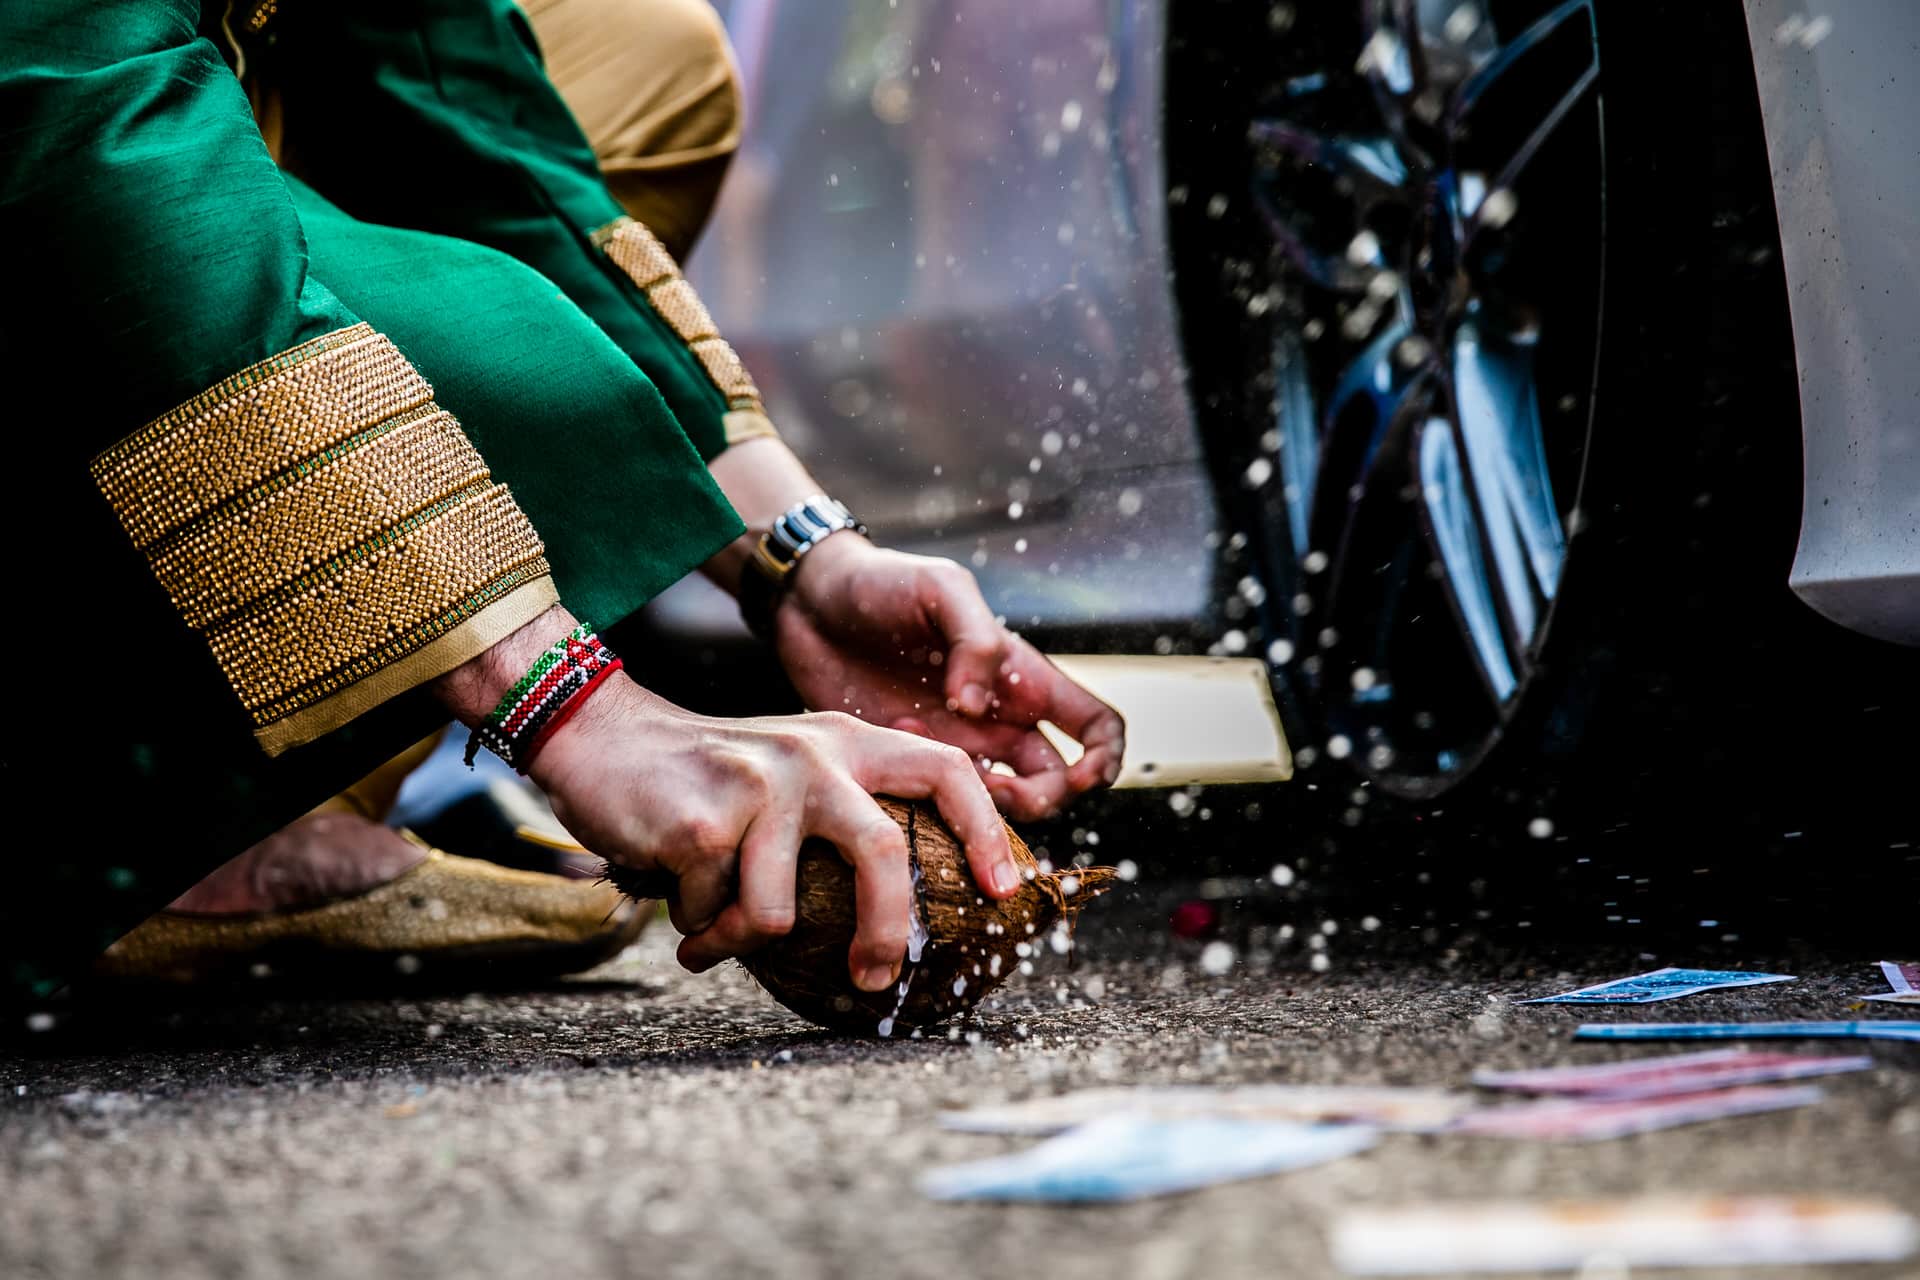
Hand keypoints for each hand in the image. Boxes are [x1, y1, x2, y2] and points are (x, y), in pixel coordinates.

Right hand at [528, 674, 1018, 989]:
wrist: (601, 739)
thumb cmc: (708, 777)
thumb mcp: (791, 771)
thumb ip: (842, 814)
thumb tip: (901, 911)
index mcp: (848, 742)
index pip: (946, 771)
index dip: (986, 829)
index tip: (1001, 890)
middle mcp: (814, 755)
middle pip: (881, 853)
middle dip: (885, 931)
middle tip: (874, 979)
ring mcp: (758, 786)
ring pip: (777, 912)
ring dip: (737, 939)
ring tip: (711, 934)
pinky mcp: (702, 822)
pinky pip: (711, 913)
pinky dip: (693, 925)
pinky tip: (675, 897)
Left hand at [773, 535, 1124, 820]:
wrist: (808, 603)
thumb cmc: (881, 582)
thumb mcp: (940, 589)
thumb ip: (974, 641)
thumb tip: (979, 708)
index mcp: (1022, 677)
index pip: (1096, 728)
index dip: (1105, 760)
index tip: (1081, 776)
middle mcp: (997, 719)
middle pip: (1054, 785)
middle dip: (1038, 801)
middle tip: (990, 788)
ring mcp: (953, 747)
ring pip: (999, 807)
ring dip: (980, 808)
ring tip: (933, 767)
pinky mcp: (906, 767)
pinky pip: (937, 808)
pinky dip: (929, 802)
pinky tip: (894, 756)